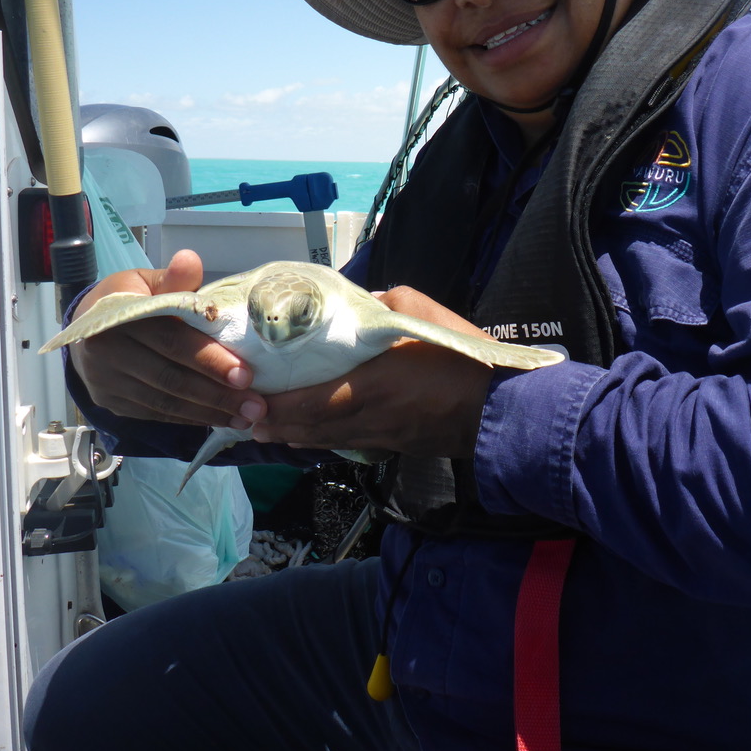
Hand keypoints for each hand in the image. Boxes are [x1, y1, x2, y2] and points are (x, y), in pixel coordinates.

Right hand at [68, 249, 266, 428]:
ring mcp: (106, 382)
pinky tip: (219, 419)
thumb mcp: (146, 282)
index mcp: (117, 317)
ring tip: (247, 417)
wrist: (84, 330)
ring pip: (165, 403)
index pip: (170, 341)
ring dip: (209, 413)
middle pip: (170, 378)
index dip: (209, 359)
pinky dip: (190, 419)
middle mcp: (107, 353)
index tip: (246, 375)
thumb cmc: (127, 300)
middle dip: (217, 395)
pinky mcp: (111, 403)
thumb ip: (173, 279)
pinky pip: (156, 414)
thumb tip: (190, 259)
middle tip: (256, 406)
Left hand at [251, 287, 493, 460]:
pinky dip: (323, 438)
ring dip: (295, 434)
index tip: (252, 400)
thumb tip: (361, 305)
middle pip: (312, 426)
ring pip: (327, 439)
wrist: (503, 410)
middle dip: (278, 423)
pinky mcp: (395, 445)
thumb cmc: (465, 360)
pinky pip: (348, 442)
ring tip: (268, 427)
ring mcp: (382, 436)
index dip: (279, 406)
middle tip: (248, 415)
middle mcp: (370, 416)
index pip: (313, 401)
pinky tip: (311, 434)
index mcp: (374, 383)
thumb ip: (386, 307)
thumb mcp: (426, 316)